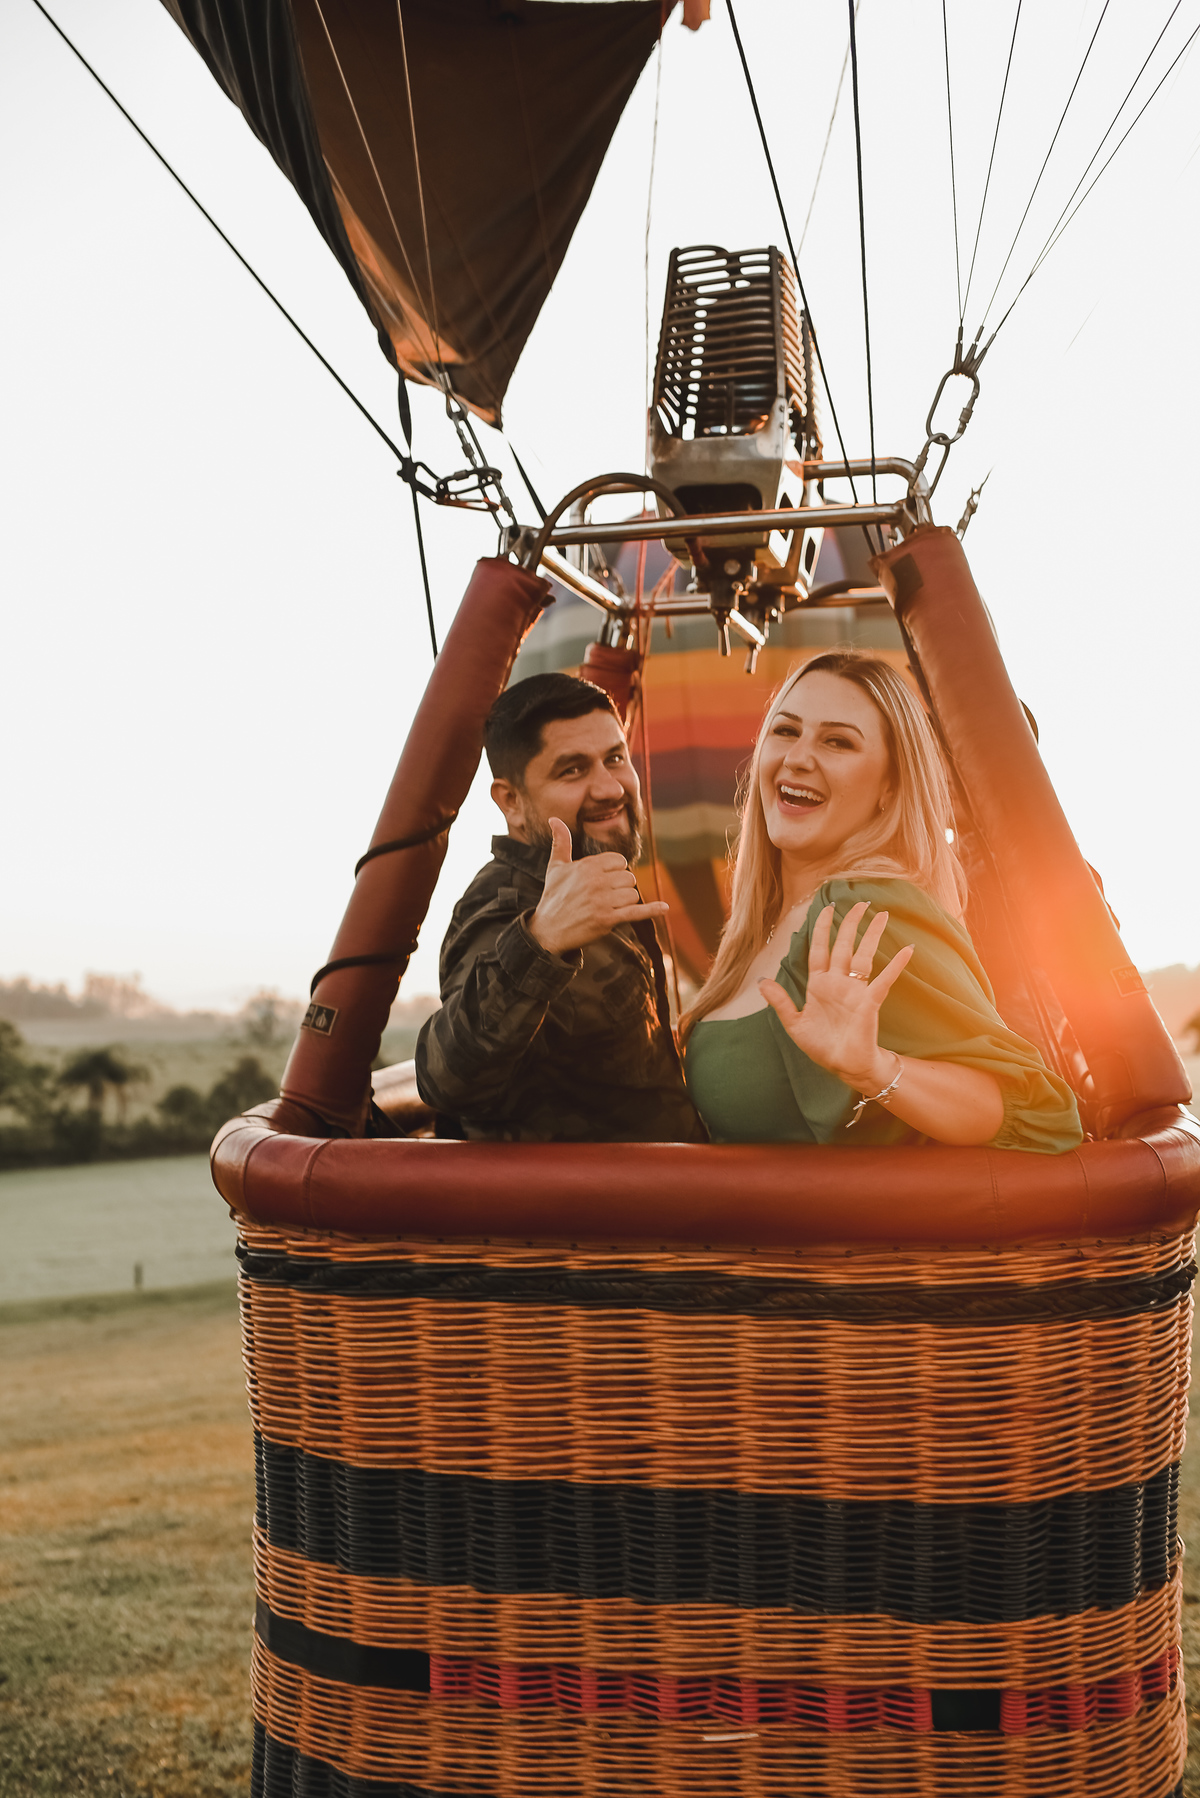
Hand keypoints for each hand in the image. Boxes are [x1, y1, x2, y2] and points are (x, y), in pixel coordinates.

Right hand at [529, 818, 667, 956]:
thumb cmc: (553, 897)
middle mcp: (596, 881)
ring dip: (625, 902)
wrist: (548, 930)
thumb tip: (554, 818)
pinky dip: (651, 910)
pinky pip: (636, 912)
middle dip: (621, 887)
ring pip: (633, 894)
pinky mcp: (608, 919)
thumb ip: (560, 841)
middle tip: (605, 897)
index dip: (615, 871)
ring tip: (609, 907)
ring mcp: (603, 901)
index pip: (619, 861)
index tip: (604, 881)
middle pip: (629, 878)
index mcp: (587, 866)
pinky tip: (664, 907)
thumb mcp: (555, 867)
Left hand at [758, 901, 912, 1090]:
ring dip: (872, 935)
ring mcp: (855, 990)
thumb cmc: (822, 1046)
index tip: (827, 908)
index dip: (823, 929)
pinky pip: (884, 979)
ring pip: (864, 956)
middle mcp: (839, 983)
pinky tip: (907, 949)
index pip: (820, 950)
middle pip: (844, 946)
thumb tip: (761, 981)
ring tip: (882, 915)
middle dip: (850, 924)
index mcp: (820, 985)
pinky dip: (896, 965)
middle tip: (860, 903)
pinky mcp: (870, 1002)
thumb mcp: (794, 1024)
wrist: (844, 1066)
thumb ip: (780, 1002)